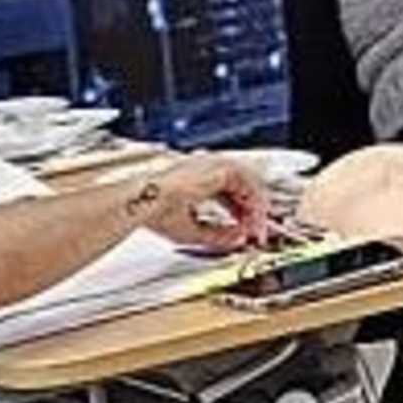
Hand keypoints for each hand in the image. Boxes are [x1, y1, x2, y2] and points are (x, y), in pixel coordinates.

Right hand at [149, 157, 295, 252]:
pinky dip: (256, 202)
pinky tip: (256, 218)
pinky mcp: (220, 166)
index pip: (228, 194)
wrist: (144, 201)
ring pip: (249, 183)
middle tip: (257, 232)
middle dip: (252, 211)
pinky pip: (250, 182)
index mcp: (197, 180)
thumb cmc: (154, 213)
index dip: (240, 213)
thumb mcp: (192, 231)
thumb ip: (218, 235)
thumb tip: (239, 238)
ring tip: (258, 228)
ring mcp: (214, 165)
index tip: (245, 231)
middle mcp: (207, 170)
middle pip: (241, 188)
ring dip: (257, 207)